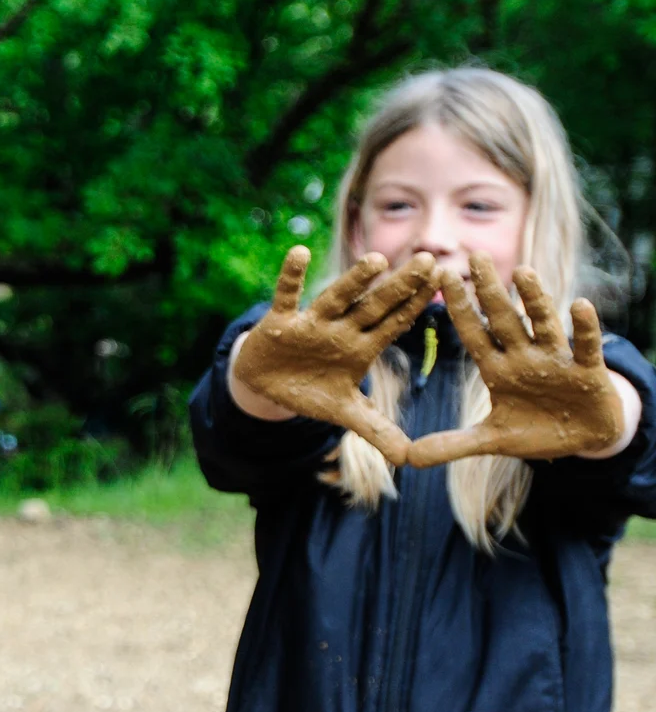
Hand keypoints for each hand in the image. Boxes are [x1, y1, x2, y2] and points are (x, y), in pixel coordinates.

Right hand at [233, 246, 436, 464]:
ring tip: (377, 261)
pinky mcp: (280, 322)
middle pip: (375, 306)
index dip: (418, 306)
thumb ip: (375, 430)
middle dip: (400, 286)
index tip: (444, 283)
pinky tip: (299, 252)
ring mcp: (311, 323)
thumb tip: (408, 459)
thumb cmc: (311, 390)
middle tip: (430, 260)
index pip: (395, 324)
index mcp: (361, 347)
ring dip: (354, 281)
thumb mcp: (344, 412)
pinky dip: (290, 276)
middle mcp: (341, 330)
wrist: (266, 384)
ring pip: (336, 299)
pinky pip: (286, 295)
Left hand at [405, 254, 621, 466]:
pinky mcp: (588, 372)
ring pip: (544, 325)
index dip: (459, 309)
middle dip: (490, 291)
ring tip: (523, 272)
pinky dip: (584, 329)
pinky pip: (586, 346)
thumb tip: (407, 459)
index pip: (474, 333)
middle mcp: (525, 357)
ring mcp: (557, 361)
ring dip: (535, 300)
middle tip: (475, 255)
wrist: (584, 439)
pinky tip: (580, 305)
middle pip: (505, 319)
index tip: (441, 278)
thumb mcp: (492, 440)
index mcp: (498, 369)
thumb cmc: (536, 430)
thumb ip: (452, 444)